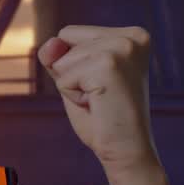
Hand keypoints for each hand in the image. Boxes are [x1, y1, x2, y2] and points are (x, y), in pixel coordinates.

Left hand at [37, 25, 158, 173]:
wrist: (126, 151)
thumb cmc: (103, 117)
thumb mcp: (74, 76)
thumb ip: (57, 54)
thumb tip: (51, 42)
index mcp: (132, 35)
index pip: (69, 33)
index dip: (74, 63)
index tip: (102, 84)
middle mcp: (132, 37)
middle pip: (64, 39)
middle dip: (72, 72)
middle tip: (101, 96)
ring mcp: (122, 48)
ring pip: (61, 59)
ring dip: (72, 86)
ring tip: (100, 101)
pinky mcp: (108, 64)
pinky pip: (63, 77)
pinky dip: (72, 96)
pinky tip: (98, 106)